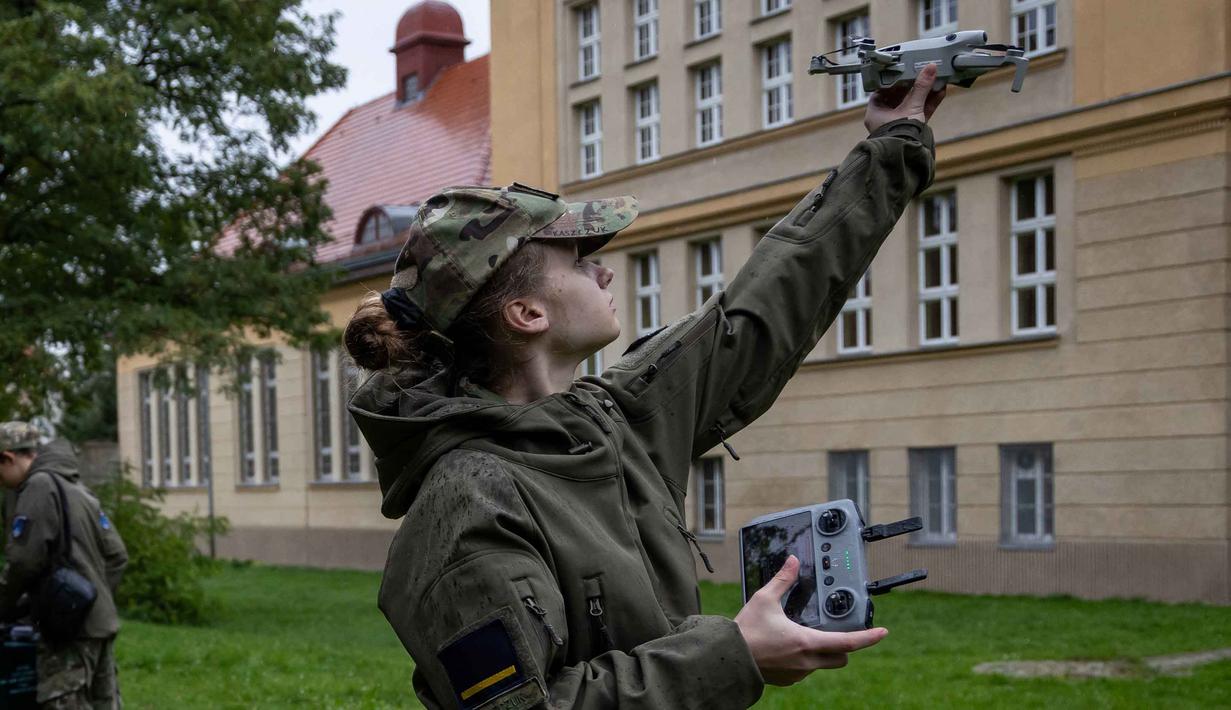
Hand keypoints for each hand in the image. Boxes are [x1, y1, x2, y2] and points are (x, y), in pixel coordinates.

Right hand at [734, 555, 887, 685]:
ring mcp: (797, 673)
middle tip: (837, 632)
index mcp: (806, 642)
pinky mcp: (788, 680)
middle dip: (844, 646)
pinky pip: (804, 670)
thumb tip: (792, 561)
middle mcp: (806, 661)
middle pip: (841, 657)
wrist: (728, 659)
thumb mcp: (765, 600)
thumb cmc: (746, 631)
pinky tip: (787, 648)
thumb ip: (783, 580)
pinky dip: (804, 660)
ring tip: (801, 636)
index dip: (869, 638)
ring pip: (822, 664)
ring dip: (821, 652)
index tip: (883, 632)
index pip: (848, 642)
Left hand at [864, 63, 946, 132]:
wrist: (907, 157)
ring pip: (912, 105)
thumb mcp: (911, 107)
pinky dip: (929, 104)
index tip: (905, 71)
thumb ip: (921, 87)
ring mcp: (899, 124)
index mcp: (876, 113)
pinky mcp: (912, 130)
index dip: (895, 80)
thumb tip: (929, 68)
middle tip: (923, 74)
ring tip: (935, 80)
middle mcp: (885, 119)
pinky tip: (940, 92)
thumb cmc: (899, 135)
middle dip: (914, 86)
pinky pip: (920, 113)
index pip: (883, 91)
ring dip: (924, 94)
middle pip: (900, 97)